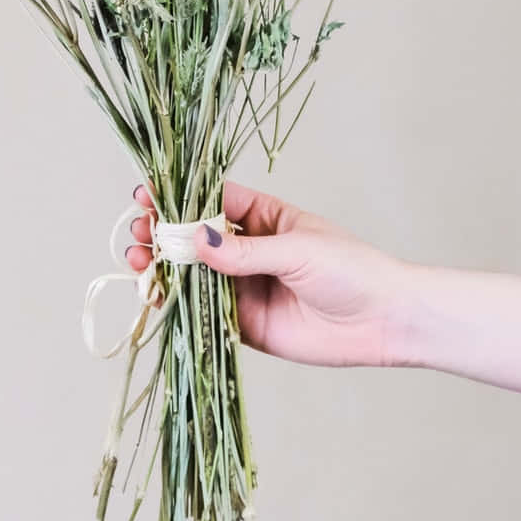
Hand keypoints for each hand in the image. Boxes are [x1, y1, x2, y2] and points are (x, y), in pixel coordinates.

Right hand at [126, 181, 414, 367]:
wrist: (384, 321)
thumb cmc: (351, 270)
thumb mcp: (296, 250)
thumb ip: (244, 252)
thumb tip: (195, 240)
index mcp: (264, 218)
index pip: (211, 202)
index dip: (177, 199)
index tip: (146, 196)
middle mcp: (248, 250)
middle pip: (193, 238)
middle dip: (161, 233)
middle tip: (137, 232)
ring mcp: (244, 287)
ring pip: (192, 275)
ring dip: (161, 267)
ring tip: (137, 262)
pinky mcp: (244, 323)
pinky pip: (203, 312)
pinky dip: (176, 304)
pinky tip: (155, 295)